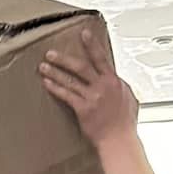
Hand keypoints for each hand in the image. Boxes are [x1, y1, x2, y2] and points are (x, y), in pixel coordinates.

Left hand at [40, 30, 137, 146]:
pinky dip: (56, 87)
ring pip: (71, 79)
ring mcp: (93, 97)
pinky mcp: (83, 109)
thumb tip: (117, 81)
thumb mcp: (129, 100)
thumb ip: (121, 88)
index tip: (84, 33)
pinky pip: (67, 95)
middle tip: (51, 52)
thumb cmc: (124, 124)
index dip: (92, 45)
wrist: (119, 140)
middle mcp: (103, 86)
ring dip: (55, 72)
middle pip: (82, 66)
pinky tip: (47, 83)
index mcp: (115, 81)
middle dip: (65, 58)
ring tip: (43, 66)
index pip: (102, 58)